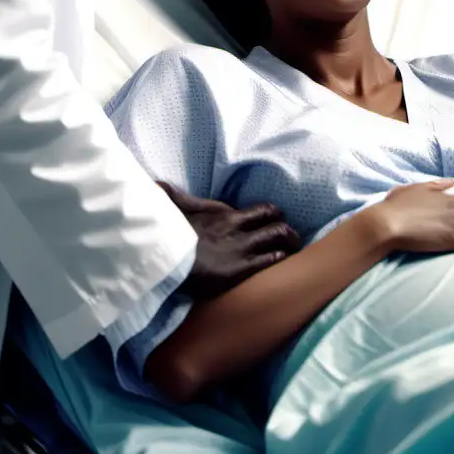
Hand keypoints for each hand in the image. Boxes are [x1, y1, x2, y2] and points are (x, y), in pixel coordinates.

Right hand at [158, 181, 300, 299]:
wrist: (166, 256)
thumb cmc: (168, 232)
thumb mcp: (173, 207)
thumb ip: (175, 196)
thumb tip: (159, 184)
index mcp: (226, 214)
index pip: (262, 210)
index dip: (273, 213)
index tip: (277, 216)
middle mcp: (239, 229)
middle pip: (275, 224)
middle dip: (287, 230)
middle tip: (292, 236)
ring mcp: (242, 249)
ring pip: (278, 239)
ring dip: (289, 243)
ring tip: (295, 248)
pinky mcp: (240, 269)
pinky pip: (269, 260)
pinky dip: (279, 258)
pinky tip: (282, 259)